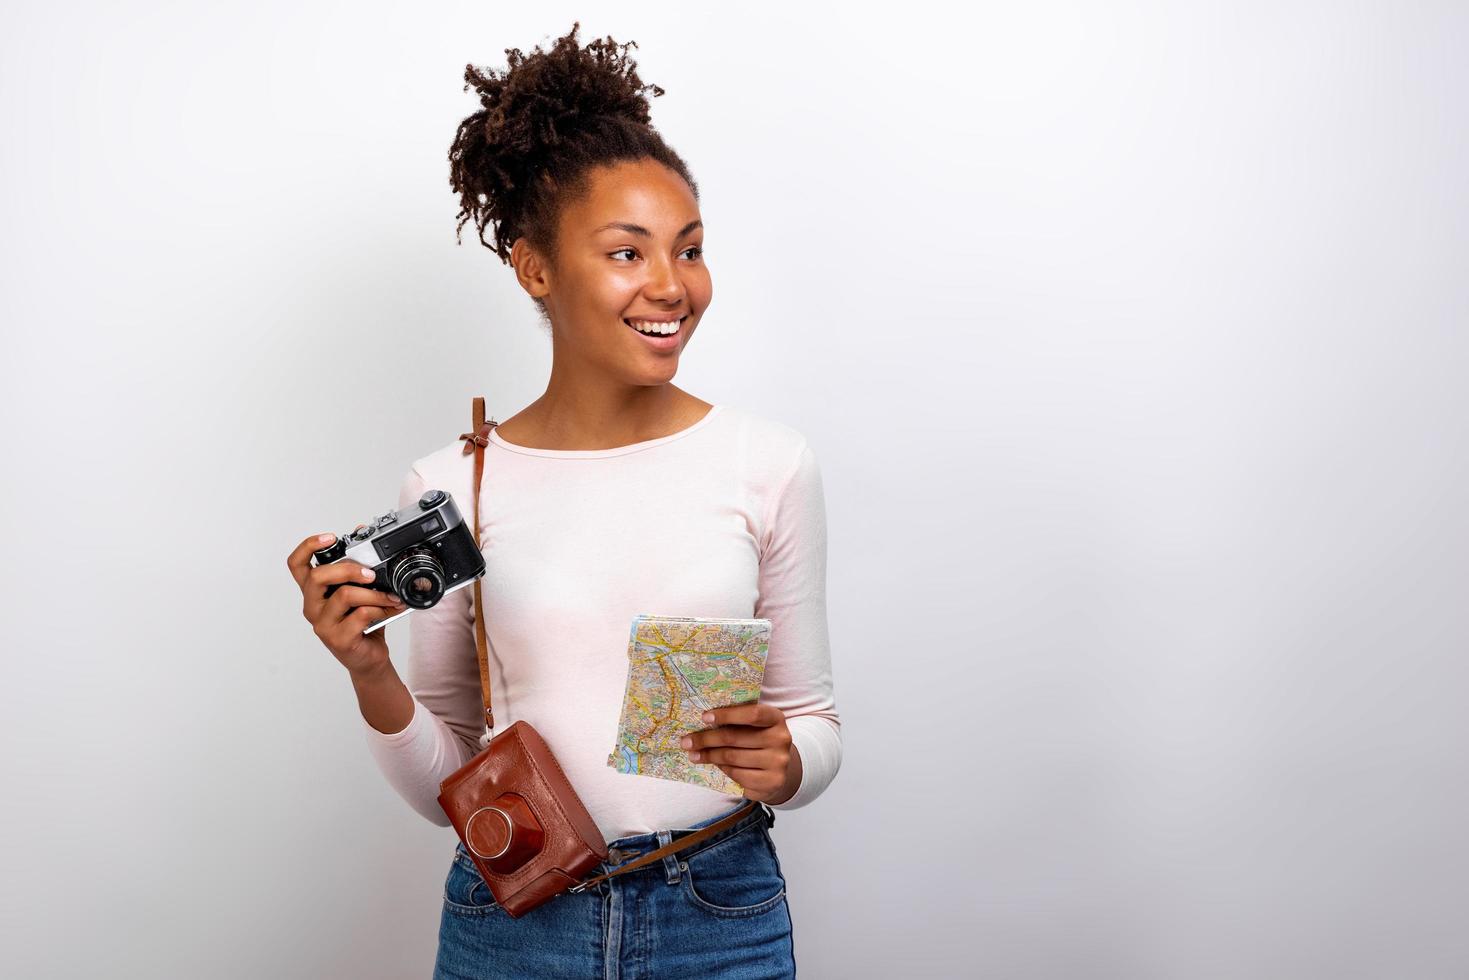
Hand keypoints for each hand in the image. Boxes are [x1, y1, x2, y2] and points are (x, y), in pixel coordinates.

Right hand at [285, 532, 406, 677]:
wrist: (369, 657)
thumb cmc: (362, 622)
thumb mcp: (361, 590)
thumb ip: (359, 564)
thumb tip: (362, 531)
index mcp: (314, 591)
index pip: (297, 565)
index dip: (308, 547)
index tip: (330, 537)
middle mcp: (312, 606)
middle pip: (317, 576)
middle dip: (348, 569)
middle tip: (371, 574)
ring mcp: (323, 624)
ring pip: (344, 595)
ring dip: (374, 594)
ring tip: (390, 597)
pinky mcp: (337, 639)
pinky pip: (360, 615)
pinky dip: (380, 610)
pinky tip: (389, 611)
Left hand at [682, 703, 801, 803]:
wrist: (780, 769)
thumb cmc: (758, 741)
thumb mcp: (754, 726)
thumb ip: (736, 721)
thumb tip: (702, 720)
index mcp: (776, 719)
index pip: (752, 714)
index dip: (727, 714)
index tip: (704, 717)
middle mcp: (781, 739)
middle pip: (735, 738)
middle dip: (706, 739)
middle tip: (687, 742)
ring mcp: (778, 763)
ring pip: (733, 758)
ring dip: (709, 756)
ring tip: (694, 755)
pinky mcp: (772, 782)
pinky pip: (738, 776)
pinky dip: (723, 770)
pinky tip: (716, 766)